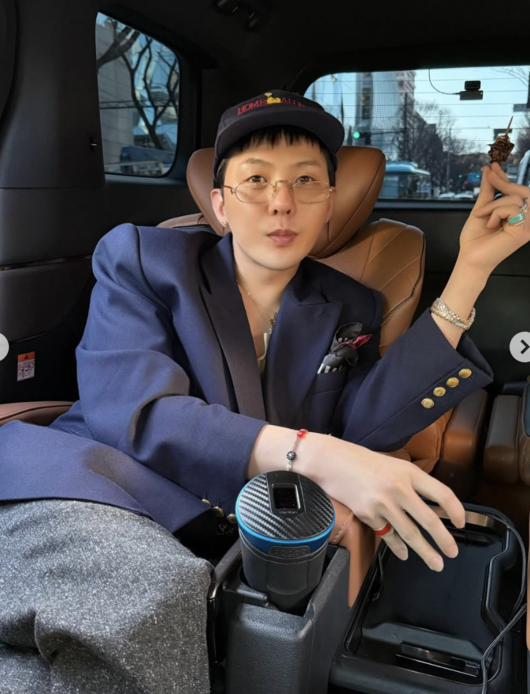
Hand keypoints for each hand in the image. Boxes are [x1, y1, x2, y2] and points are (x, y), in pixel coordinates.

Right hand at [318, 438, 464, 570]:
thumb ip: (411, 483)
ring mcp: (383, 503)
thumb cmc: (360, 460)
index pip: (442, 494)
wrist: (331, 461)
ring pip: (410, 533)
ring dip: (425, 551)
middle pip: (429, 520)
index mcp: (408, 472)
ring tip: (436, 563)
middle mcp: (399, 488)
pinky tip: (404, 553)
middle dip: (444, 540)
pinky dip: (398, 546)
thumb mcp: (393, 465)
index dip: (456, 510)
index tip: (461, 523)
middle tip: (452, 552)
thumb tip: (431, 505)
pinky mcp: (368, 514)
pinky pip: (388, 535)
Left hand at [457, 163, 529, 274]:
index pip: (517, 192)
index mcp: (517, 216)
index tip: (492, 167)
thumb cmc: (475, 239)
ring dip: (493, 205)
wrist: (470, 258)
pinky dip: (495, 212)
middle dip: (503, 184)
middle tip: (490, 177)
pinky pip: (512, 208)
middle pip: (521, 192)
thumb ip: (488, 190)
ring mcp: (527, 226)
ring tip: (482, 216)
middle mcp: (526, 220)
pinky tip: (489, 223)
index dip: (505, 178)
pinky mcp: (523, 231)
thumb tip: (489, 170)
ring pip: (515, 198)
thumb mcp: (481, 209)